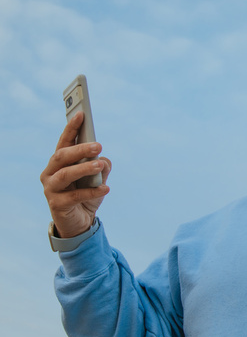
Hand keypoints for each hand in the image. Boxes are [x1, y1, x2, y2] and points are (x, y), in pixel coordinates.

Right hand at [40, 112, 111, 237]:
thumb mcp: (97, 179)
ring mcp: (51, 189)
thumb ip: (100, 167)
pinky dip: (92, 191)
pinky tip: (106, 188)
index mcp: (59, 162)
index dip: (71, 128)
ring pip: (65, 174)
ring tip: (99, 165)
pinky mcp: (56, 204)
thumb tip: (103, 160)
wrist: (80, 222)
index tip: (81, 114)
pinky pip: (75, 196)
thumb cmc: (87, 194)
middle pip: (62, 156)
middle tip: (98, 145)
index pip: (64, 142)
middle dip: (80, 149)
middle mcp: (51, 173)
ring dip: (84, 168)